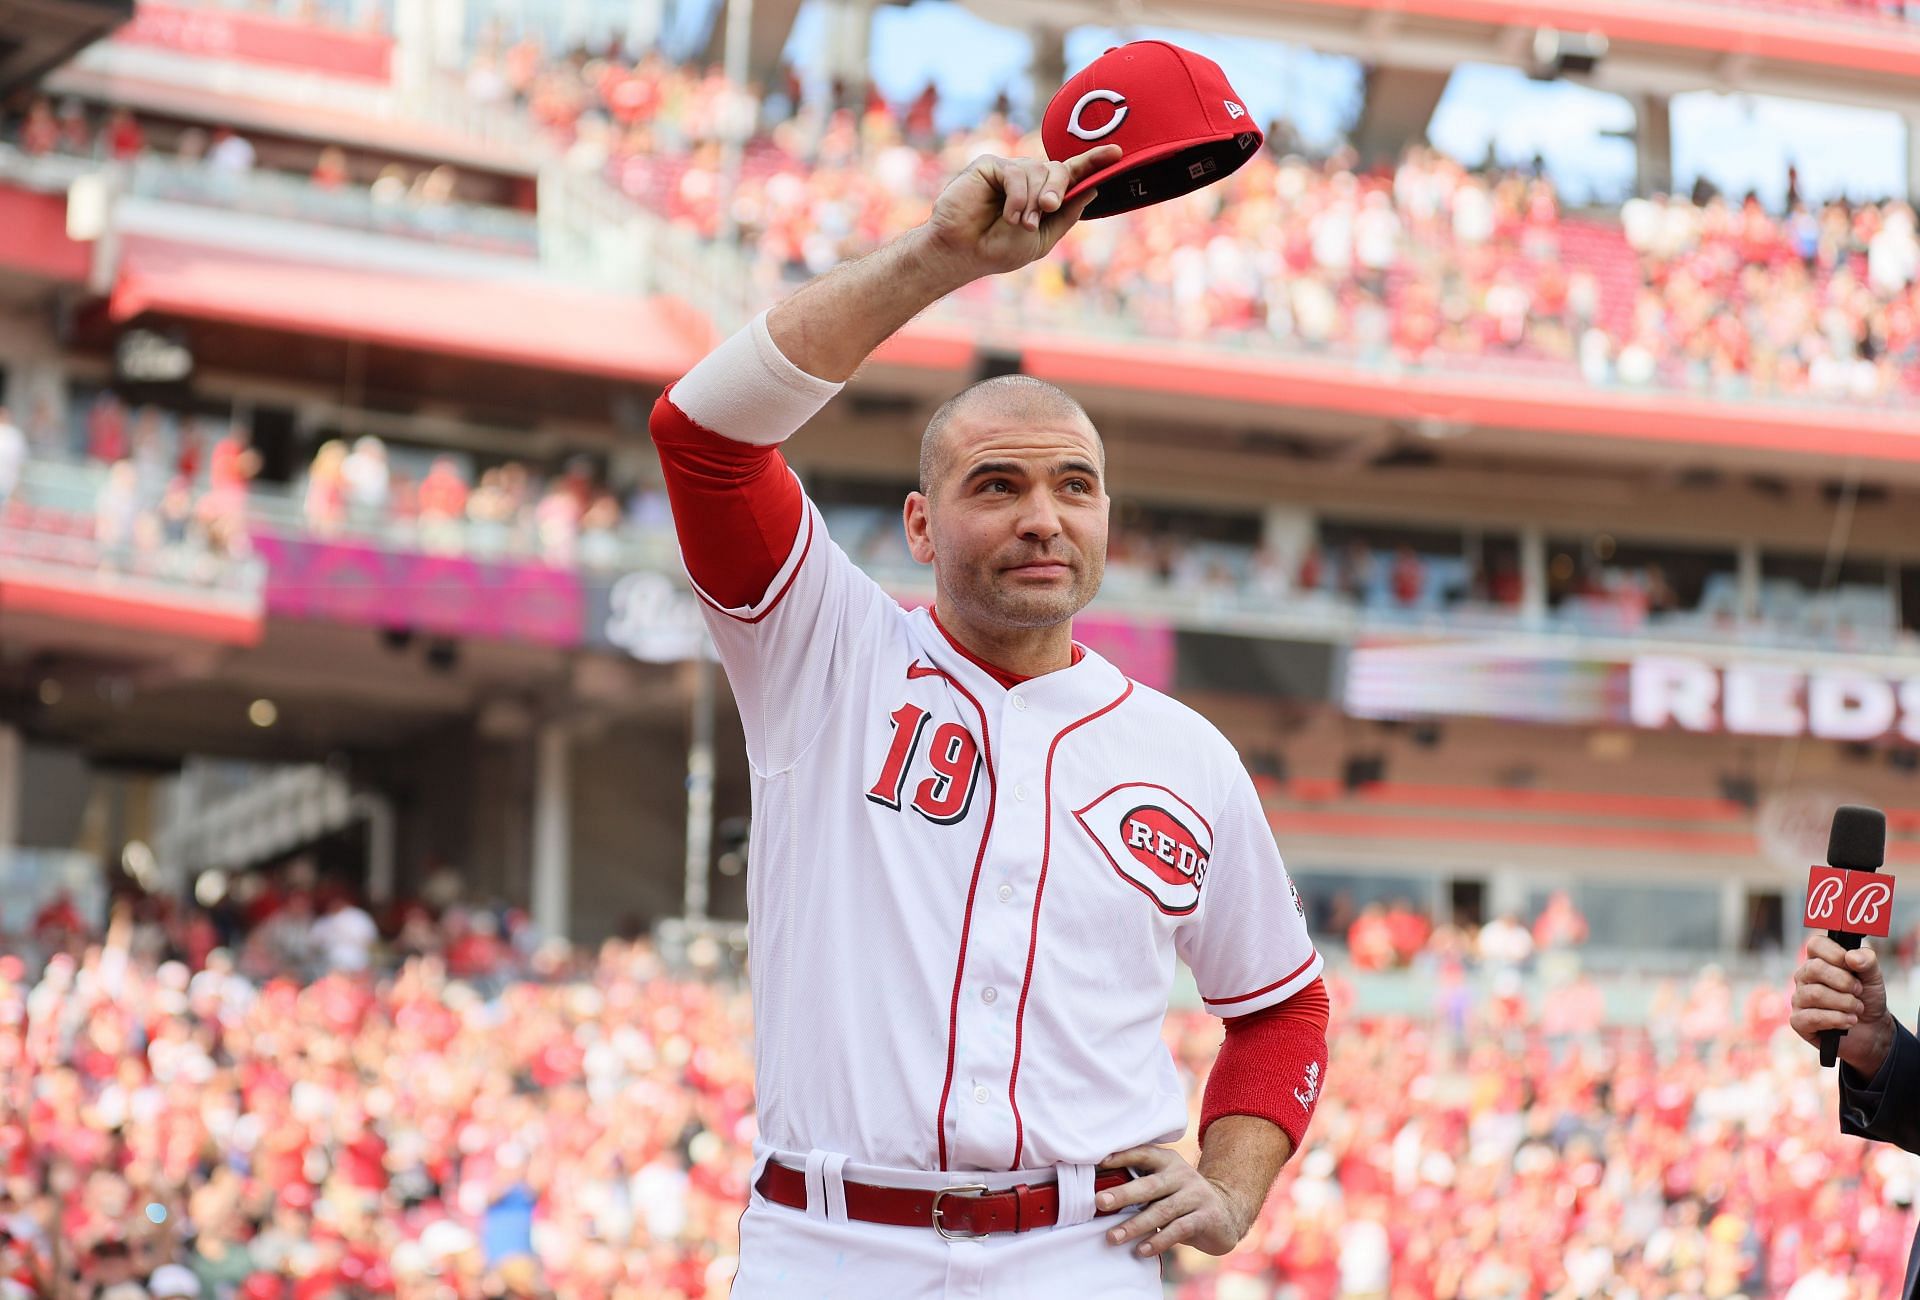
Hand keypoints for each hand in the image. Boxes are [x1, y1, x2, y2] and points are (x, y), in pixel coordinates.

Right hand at [918, 145, 1121, 280]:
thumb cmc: (998, 249)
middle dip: (1059, 188)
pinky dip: (1018, 197)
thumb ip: (1066, 214)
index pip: (1073, 173)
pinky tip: (1010, 214)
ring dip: (1034, 201)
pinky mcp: (990, 166)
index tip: (1118, 153)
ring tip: (1019, 223)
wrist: (964, 253)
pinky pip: (1016, 172)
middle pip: (1060, 169)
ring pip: (1039, 171)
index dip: (1094, 162)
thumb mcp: (1042, 238)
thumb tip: (1092, 188)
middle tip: (1049, 207)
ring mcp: (1010, 170)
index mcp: (1044, 195)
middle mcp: (1029, 179)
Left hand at [1095, 1144, 1252, 1258]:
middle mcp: (1182, 1175)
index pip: (1143, 1154)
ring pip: (1162, 1211)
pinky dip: (1159, 1241)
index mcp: (1168, 1162)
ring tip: (1113, 1237)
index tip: (1100, 1164)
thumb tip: (1101, 1194)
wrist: (1226, 1210)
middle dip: (1123, 1194)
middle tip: (1099, 1202)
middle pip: (1150, 1185)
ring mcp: (1195, 1195)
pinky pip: (1179, 1229)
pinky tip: (1142, 1250)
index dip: (1122, 1156)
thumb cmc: (1182, 1198)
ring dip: (1135, 1225)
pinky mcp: (1206, 1217)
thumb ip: (1141, 1184)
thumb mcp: (1165, 1184)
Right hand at [1791, 934, 1893, 1075]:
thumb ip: (1867, 962)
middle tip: (1858, 991)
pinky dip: (1837, 1019)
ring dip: (1844, 1003)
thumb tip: (1851, 956)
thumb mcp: (1873, 977)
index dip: (1834, 953)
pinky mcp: (1798, 1021)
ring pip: (1815, 994)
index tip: (1853, 965)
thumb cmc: (1867, 998)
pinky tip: (1848, 1021)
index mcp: (1819, 960)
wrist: (1872, 1030)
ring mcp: (1799, 999)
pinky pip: (1812, 1017)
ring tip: (1857, 1009)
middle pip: (1814, 969)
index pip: (1815, 944)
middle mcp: (1804, 977)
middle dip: (1844, 982)